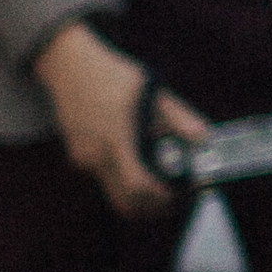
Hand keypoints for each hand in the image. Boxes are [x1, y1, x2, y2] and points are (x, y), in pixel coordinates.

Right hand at [35, 20, 189, 223]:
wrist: (67, 65)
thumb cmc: (110, 75)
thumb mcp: (150, 90)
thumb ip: (178, 117)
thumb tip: (204, 137)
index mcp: (117, 139)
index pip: (137, 185)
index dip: (157, 197)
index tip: (174, 195)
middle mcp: (96, 154)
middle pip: (123, 200)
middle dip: (148, 206)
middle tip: (169, 200)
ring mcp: (83, 156)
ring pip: (111, 188)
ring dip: (134, 191)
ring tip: (156, 177)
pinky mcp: (76, 153)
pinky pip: (101, 174)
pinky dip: (119, 175)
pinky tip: (133, 157)